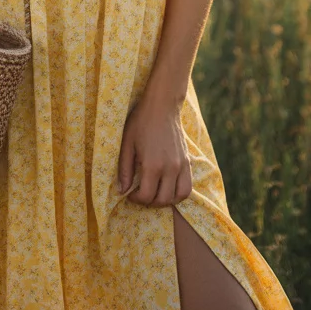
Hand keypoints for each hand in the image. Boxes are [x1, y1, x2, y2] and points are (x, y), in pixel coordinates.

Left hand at [117, 87, 192, 207]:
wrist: (162, 106)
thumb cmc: (141, 123)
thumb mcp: (127, 144)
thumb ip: (124, 169)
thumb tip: (122, 190)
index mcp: (152, 165)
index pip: (147, 196)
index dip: (136, 200)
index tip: (130, 194)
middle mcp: (170, 168)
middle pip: (163, 200)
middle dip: (150, 202)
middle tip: (141, 195)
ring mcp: (181, 165)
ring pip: (179, 197)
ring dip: (167, 201)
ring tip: (156, 194)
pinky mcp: (188, 161)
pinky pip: (188, 187)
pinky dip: (179, 193)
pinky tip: (168, 188)